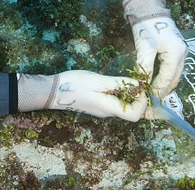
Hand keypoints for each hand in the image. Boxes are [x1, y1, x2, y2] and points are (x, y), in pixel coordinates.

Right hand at [18, 70, 147, 120]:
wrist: (52, 91)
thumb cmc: (74, 85)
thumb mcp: (97, 80)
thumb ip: (118, 83)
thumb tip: (138, 85)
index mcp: (108, 107)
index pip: (135, 115)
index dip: (142, 103)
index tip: (139, 87)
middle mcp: (107, 112)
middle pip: (131, 112)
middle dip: (137, 98)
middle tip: (133, 82)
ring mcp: (101, 111)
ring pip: (122, 107)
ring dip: (128, 96)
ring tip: (123, 81)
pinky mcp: (96, 106)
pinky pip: (113, 104)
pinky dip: (119, 95)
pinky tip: (111, 84)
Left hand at [123, 0, 187, 97]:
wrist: (149, 9)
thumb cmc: (146, 26)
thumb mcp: (144, 48)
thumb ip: (144, 66)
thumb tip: (142, 84)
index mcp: (176, 53)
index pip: (168, 77)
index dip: (159, 89)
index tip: (150, 99)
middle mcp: (183, 53)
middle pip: (174, 77)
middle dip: (164, 90)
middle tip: (152, 100)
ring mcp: (182, 52)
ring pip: (175, 74)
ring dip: (165, 84)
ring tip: (154, 94)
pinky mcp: (177, 50)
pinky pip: (173, 67)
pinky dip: (166, 76)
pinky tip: (157, 81)